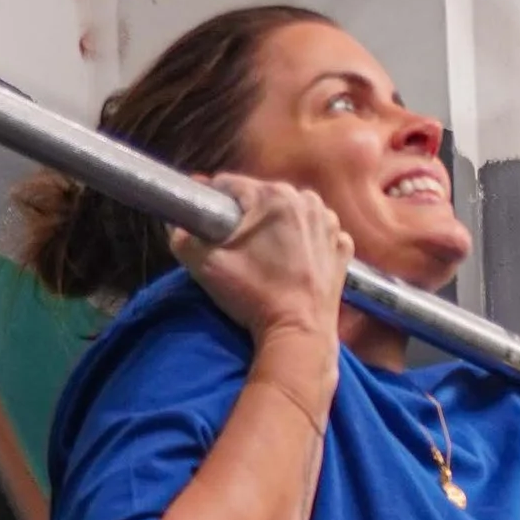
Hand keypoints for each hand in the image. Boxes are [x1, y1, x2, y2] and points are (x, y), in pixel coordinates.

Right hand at [172, 173, 349, 357]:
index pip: (229, 185)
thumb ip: (182, 236)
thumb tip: (177, 224)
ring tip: (266, 261)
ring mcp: (329, 223)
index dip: (213, 204)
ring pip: (291, 214)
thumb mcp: (204, 265)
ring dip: (277, 229)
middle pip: (262, 198)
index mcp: (272, 195)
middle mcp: (306, 199)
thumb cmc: (253, 297)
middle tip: (238, 251)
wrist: (299, 334)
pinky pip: (317, 235)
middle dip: (247, 218)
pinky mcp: (342, 247)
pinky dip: (305, 244)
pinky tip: (293, 266)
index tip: (210, 227)